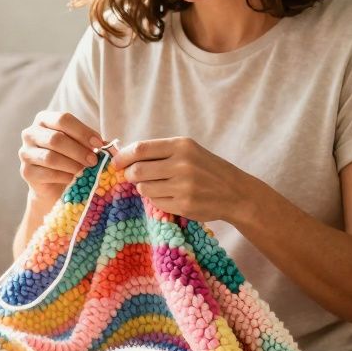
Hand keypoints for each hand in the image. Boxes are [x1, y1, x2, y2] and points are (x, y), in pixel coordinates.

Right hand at [18, 111, 104, 202]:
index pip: (63, 119)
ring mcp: (26, 153)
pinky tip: (74, 179)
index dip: (83, 131)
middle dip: (79, 150)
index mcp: (44, 119)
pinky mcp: (26, 171)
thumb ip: (92, 143)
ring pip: (50, 157)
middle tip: (94, 161)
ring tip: (86, 171)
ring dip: (72, 165)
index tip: (99, 143)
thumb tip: (108, 146)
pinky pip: (47, 173)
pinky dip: (64, 176)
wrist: (53, 185)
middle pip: (56, 139)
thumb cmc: (70, 159)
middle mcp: (30, 133)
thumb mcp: (81, 146)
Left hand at [112, 137, 258, 224]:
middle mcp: (182, 164)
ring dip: (143, 188)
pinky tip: (170, 196)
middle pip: (137, 170)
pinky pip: (155, 202)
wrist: (235, 192)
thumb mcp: (188, 151)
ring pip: (143, 188)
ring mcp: (183, 186)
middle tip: (132, 177)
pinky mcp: (183, 204)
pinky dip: (156, 199)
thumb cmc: (207, 169)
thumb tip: (124, 156)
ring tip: (157, 185)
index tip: (116, 163)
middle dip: (129, 175)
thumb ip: (159, 152)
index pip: (140, 149)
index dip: (123, 157)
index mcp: (181, 146)